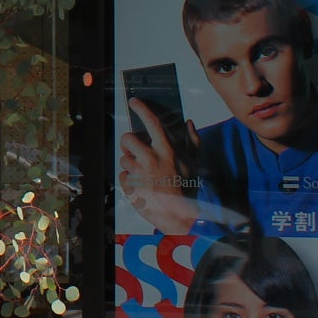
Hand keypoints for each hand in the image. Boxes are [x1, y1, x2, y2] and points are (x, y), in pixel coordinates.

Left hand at [119, 104, 200, 235]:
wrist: (179, 216)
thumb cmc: (188, 188)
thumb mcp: (194, 163)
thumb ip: (193, 141)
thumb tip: (189, 123)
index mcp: (167, 151)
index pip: (152, 123)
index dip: (142, 109)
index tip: (133, 102)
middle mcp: (150, 158)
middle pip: (127, 139)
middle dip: (129, 145)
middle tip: (136, 152)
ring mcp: (138, 172)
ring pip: (123, 159)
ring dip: (131, 165)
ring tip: (145, 176)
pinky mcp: (129, 185)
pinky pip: (122, 176)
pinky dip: (129, 181)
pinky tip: (142, 187)